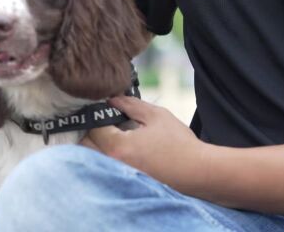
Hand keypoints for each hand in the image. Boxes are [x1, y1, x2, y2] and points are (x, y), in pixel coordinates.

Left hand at [81, 96, 211, 194]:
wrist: (198, 172)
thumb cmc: (179, 144)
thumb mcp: (155, 115)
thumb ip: (129, 105)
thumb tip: (111, 99)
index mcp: (118, 147)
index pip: (92, 127)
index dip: (97, 115)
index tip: (104, 108)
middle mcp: (112, 165)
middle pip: (85, 145)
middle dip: (91, 131)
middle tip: (104, 121)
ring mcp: (117, 177)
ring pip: (92, 159)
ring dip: (95, 145)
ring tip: (111, 135)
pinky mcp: (124, 184)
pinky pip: (103, 168)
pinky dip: (105, 158)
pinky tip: (120, 150)